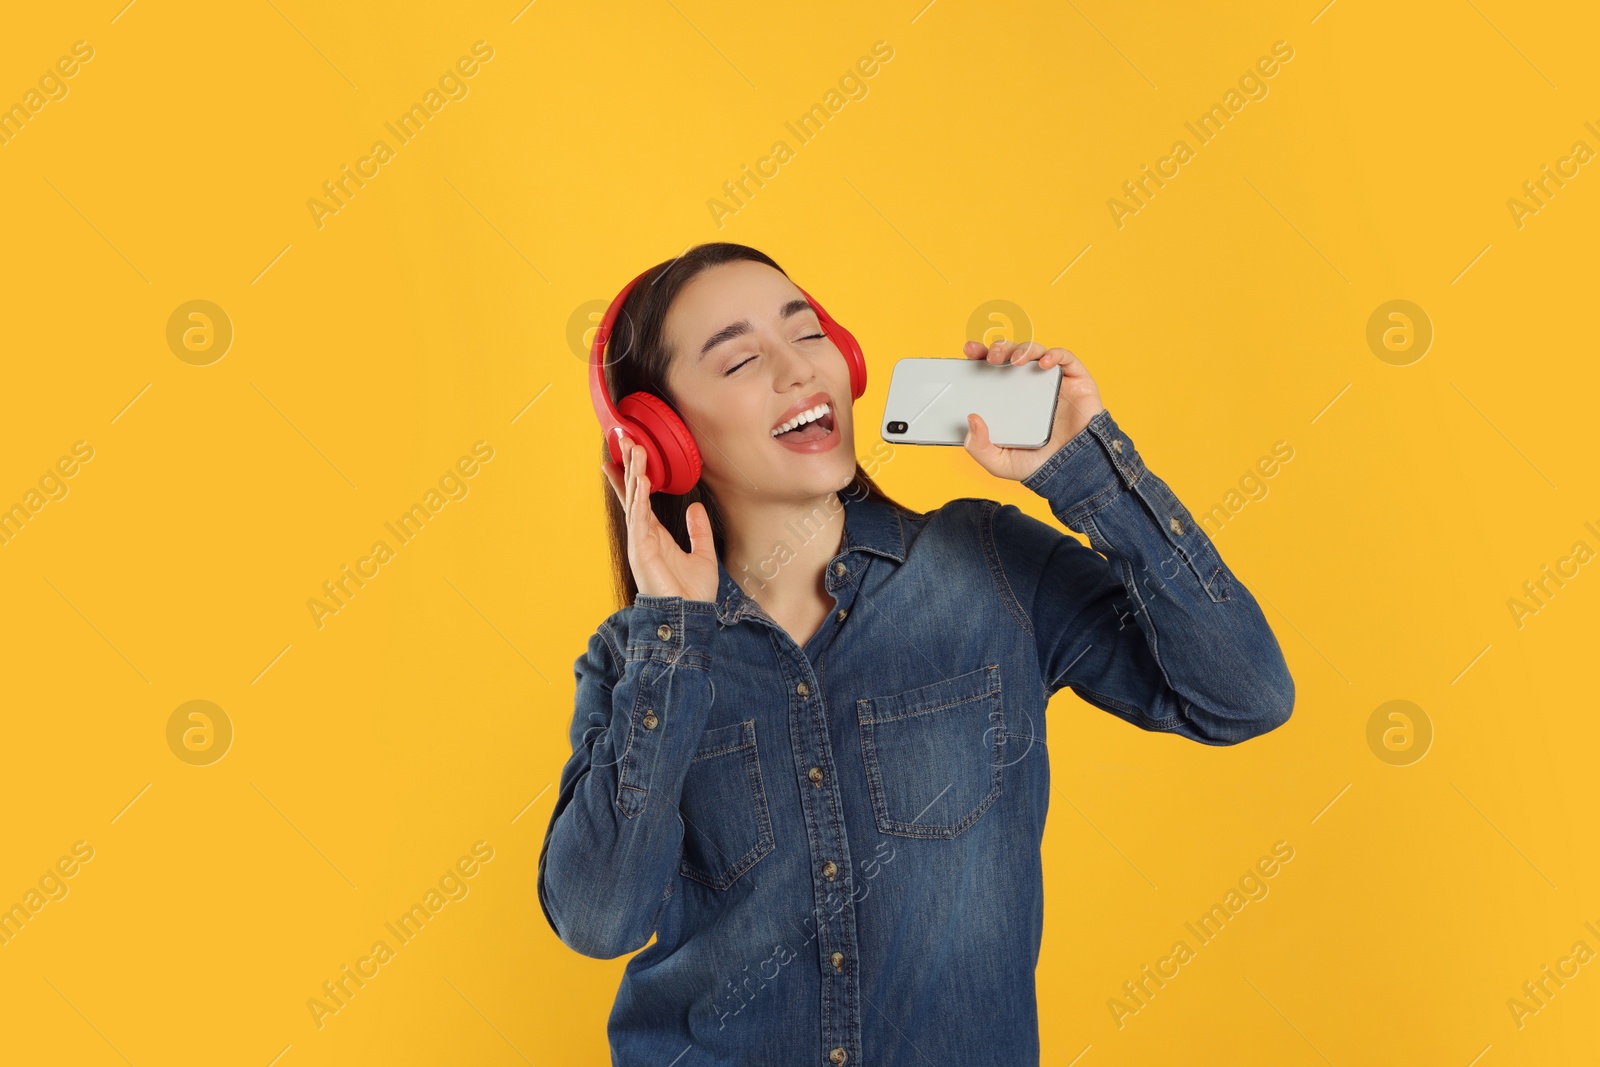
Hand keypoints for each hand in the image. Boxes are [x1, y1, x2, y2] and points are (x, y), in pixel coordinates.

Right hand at [601, 436, 719, 603]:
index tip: (625, 456)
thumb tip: (694, 508)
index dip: (632, 477)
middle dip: (629, 466)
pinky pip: (639, 519)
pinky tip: (640, 481)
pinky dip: (639, 499)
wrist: (690, 616)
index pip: (640, 500)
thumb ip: (699, 530)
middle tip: (624, 438)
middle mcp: (644, 535)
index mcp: (656, 535)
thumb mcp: (702, 554)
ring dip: (634, 474)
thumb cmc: (693, 592)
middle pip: (633, 493)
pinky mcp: (641, 551)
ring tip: (634, 449)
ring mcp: (640, 542)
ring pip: (634, 501)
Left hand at [960, 339, 1104, 481]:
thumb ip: (979, 447)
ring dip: (1024, 349)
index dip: (980, 355)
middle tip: (991, 357)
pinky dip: (1055, 355)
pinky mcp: (1076, 380)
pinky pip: (1066, 359)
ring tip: (1016, 360)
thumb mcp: (999, 462)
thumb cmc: (1036, 465)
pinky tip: (1044, 363)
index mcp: (1007, 397)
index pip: (990, 368)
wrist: (1073, 472)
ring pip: (1036, 351)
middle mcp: (1028, 385)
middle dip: (1000, 348)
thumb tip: (971, 420)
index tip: (969, 351)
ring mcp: (1051, 381)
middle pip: (1011, 354)